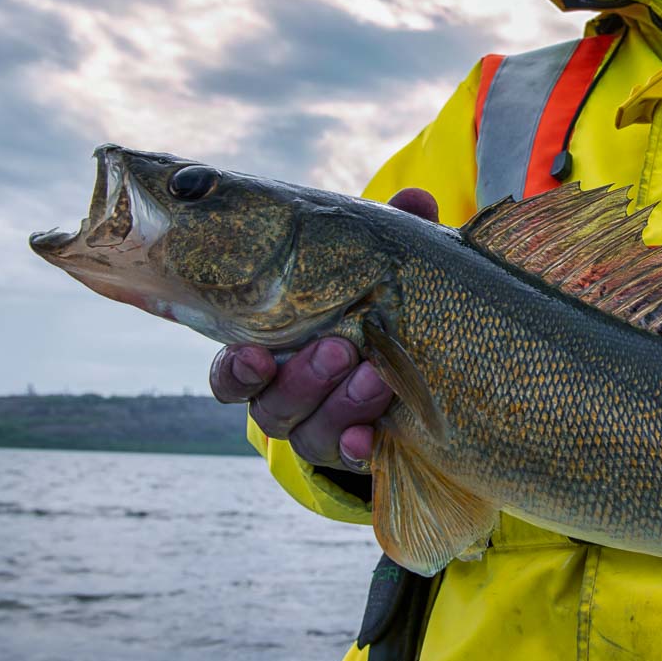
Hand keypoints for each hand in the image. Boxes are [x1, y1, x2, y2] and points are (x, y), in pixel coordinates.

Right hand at [208, 188, 438, 472]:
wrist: (427, 374)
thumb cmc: (383, 309)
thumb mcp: (387, 273)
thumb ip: (392, 238)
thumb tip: (416, 199)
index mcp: (277, 354)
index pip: (233, 372)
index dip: (236, 369)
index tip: (256, 355)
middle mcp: (290, 399)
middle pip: (271, 405)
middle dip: (303, 379)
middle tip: (339, 348)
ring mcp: (325, 430)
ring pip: (308, 434)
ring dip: (339, 406)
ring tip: (375, 377)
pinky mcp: (360, 452)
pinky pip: (349, 461)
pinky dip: (358, 449)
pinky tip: (372, 440)